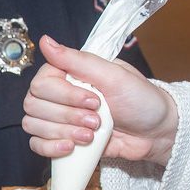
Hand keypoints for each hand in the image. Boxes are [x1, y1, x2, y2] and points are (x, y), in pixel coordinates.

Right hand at [22, 35, 179, 164]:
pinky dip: (50, 147)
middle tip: (97, 120)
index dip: (64, 96)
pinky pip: (37, 144)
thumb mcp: (114, 75)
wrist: (156, 133)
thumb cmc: (141, 100)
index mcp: (69, 73)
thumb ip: (77, 60)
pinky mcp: (63, 139)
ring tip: (90, 136)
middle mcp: (60, 94)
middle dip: (67, 116)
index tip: (94, 101)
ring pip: (33, 125)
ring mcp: (60, 118)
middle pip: (34, 105)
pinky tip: (70, 147)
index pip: (41, 83)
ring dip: (61, 132)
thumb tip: (46, 41)